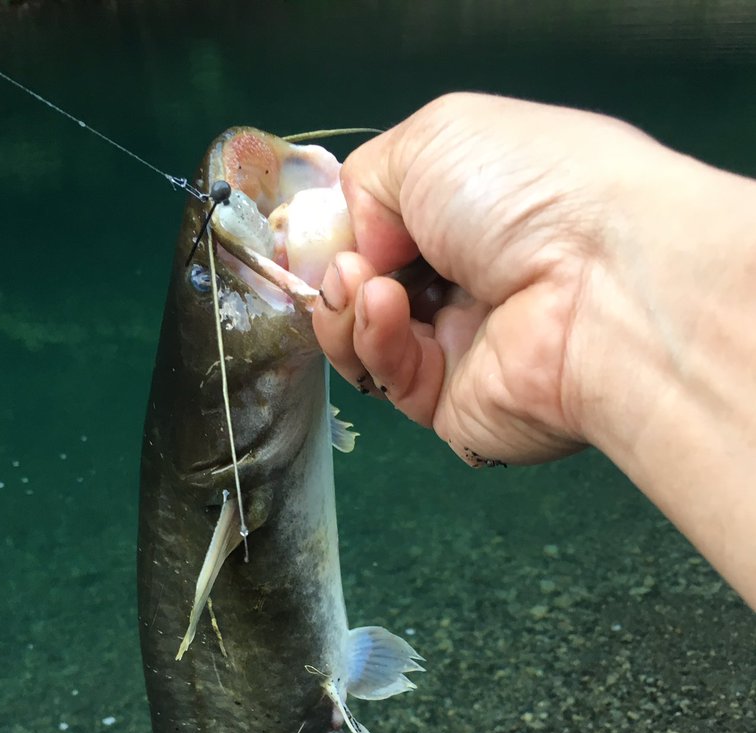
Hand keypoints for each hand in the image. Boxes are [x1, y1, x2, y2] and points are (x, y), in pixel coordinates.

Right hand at [314, 94, 674, 465]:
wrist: (597, 285)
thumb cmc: (524, 191)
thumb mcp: (432, 141)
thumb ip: (368, 184)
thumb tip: (357, 244)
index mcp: (475, 210)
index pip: (389, 225)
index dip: (345, 228)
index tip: (321, 229)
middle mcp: (470, 278)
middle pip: (368, 284)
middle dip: (337, 268)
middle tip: (341, 259)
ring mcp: (461, 346)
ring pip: (365, 336)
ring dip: (345, 304)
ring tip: (360, 281)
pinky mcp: (452, 406)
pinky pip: (389, 378)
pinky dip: (372, 338)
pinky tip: (384, 308)